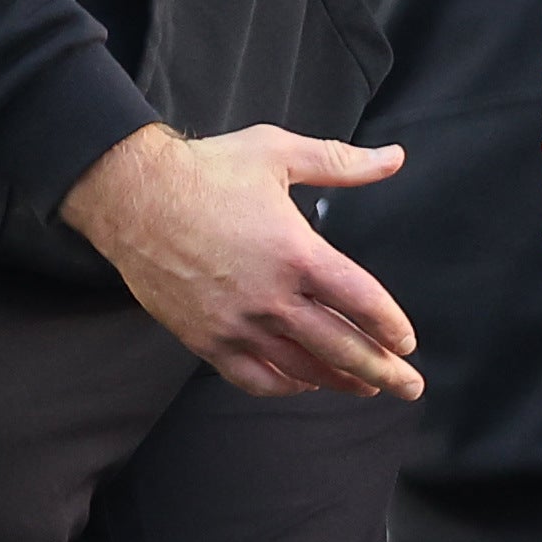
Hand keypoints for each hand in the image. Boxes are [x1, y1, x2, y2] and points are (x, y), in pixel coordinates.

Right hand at [59, 120, 424, 395]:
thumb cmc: (206, 170)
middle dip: (382, 371)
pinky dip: (284, 385)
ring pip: (300, 368)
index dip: (390, 326)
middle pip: (340, 346)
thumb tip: (395, 158)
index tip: (407, 341)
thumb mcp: (279, 153)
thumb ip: (342, 162)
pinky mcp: (205, 338)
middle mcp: (270, 296)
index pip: (361, 302)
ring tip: (366, 389)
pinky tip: (303, 383)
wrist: (130, 196)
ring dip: (339, 382)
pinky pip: (253, 377)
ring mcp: (236, 323)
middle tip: (411, 388)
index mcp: (296, 252)